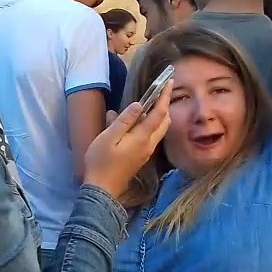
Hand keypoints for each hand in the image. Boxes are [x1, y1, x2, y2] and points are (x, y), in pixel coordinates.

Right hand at [83, 83, 171, 197]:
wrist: (103, 188)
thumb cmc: (101, 161)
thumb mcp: (108, 138)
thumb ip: (124, 120)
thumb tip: (138, 105)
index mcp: (142, 138)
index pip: (159, 113)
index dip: (165, 97)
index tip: (169, 82)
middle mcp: (149, 144)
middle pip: (164, 122)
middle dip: (165, 105)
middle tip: (162, 91)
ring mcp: (146, 152)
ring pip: (160, 130)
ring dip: (159, 115)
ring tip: (151, 103)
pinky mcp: (141, 156)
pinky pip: (152, 136)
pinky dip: (151, 124)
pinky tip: (138, 121)